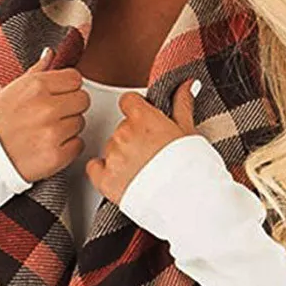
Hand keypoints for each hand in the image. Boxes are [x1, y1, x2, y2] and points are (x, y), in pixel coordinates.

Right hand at [0, 47, 90, 182]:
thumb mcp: (12, 89)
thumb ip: (37, 71)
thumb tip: (51, 54)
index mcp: (36, 86)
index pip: (75, 78)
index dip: (68, 88)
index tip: (58, 95)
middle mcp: (46, 108)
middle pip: (83, 100)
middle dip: (71, 107)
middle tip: (52, 116)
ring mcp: (52, 133)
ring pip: (80, 123)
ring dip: (68, 128)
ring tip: (45, 132)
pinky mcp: (56, 156)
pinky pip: (78, 145)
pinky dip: (67, 148)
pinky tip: (48, 146)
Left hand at [86, 78, 201, 205]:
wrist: (187, 200)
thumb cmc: (190, 168)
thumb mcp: (189, 132)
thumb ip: (182, 105)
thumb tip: (186, 85)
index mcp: (143, 118)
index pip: (128, 101)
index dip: (137, 112)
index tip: (145, 123)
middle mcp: (124, 134)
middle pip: (121, 129)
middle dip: (133, 139)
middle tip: (151, 154)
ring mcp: (113, 157)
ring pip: (111, 149)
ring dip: (122, 157)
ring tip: (143, 171)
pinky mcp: (106, 180)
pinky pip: (95, 169)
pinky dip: (104, 171)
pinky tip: (121, 177)